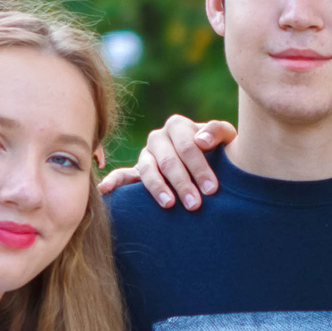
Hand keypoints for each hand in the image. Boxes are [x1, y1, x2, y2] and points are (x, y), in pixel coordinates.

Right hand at [97, 115, 236, 208]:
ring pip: (147, 169)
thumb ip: (218, 132)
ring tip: (169, 204)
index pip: (187, 146)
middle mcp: (158, 137)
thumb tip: (200, 140)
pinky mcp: (136, 171)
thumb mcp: (226, 138)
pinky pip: (123, 175)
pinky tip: (105, 190)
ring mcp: (146, 154)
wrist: (213, 161)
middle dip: (183, 183)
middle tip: (195, 204)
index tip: (212, 188)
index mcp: (178, 125)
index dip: (200, 167)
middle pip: (168, 160)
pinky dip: (114, 181)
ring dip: (158, 188)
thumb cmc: (221, 150)